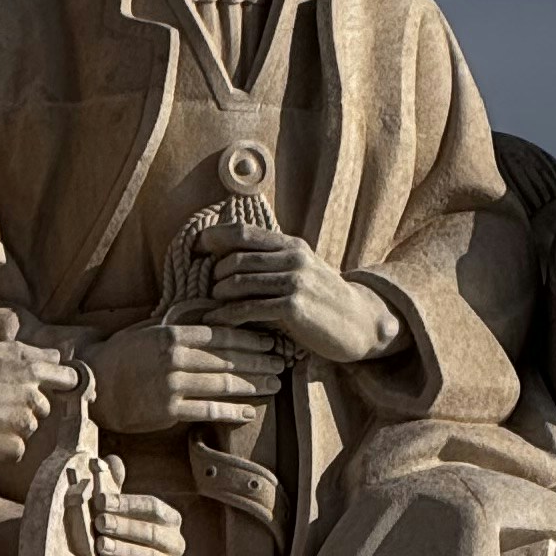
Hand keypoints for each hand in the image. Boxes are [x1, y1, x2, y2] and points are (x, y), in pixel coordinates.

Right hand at [0, 339, 79, 477]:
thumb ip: (20, 352)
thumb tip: (55, 354)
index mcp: (25, 367)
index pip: (66, 376)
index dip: (64, 382)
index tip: (58, 387)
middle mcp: (31, 395)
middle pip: (43, 405)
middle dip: (25, 406)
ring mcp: (24, 423)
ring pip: (28, 427)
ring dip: (11, 426)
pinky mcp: (14, 448)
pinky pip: (16, 448)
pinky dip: (1, 446)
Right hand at [87, 317, 289, 435]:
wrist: (95, 384)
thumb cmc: (127, 355)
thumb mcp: (153, 329)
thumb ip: (184, 322)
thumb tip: (217, 308)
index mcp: (172, 335)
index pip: (221, 334)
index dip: (251, 337)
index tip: (272, 339)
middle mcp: (174, 358)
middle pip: (227, 359)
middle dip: (260, 360)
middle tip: (283, 361)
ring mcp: (171, 385)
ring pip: (222, 384)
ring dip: (254, 385)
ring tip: (275, 384)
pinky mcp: (167, 410)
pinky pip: (207, 411)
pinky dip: (232, 412)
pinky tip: (250, 412)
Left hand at [98, 484, 185, 555]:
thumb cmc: (116, 540)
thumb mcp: (114, 514)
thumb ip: (112, 488)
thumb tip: (107, 460)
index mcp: (168, 523)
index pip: (154, 508)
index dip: (128, 503)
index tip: (101, 500)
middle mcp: (174, 548)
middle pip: (155, 534)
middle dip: (126, 526)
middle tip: (98, 522)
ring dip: (128, 552)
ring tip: (102, 546)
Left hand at [193, 224, 402, 367]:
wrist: (360, 324)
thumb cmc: (325, 302)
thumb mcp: (303, 272)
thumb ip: (274, 262)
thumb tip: (232, 261)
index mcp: (291, 246)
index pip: (241, 232)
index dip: (212, 238)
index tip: (194, 249)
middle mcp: (292, 258)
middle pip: (235, 258)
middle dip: (214, 275)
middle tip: (205, 289)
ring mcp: (294, 281)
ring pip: (238, 282)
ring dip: (218, 295)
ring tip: (210, 306)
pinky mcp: (294, 306)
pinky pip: (248, 308)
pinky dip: (227, 315)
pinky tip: (217, 322)